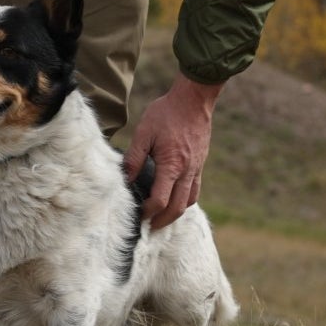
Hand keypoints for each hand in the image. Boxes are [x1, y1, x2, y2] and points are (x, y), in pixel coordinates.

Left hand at [122, 75, 223, 229]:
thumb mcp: (144, 132)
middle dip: (162, 221)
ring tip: (161, 217)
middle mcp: (187, 171)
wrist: (194, 99)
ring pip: (189, 201)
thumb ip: (134, 158)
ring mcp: (196, 168)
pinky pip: (195, 189)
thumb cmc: (167, 113)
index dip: (147, 212)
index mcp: (171, 166)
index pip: (160, 200)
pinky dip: (185, 199)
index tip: (137, 213)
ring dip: (175, 213)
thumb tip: (125, 180)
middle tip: (148, 226)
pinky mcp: (200, 163)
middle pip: (177, 208)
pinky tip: (174, 197)